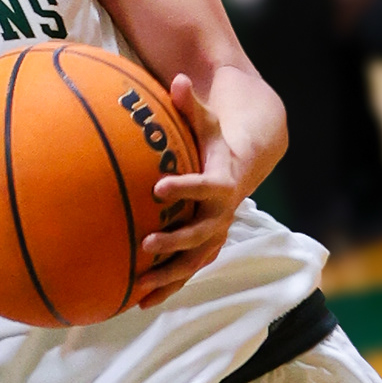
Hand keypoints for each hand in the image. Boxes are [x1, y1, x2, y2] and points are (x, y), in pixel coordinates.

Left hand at [135, 74, 251, 306]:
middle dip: (176, 240)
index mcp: (223, 182)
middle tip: (147, 243)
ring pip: (194, 261)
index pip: (208, 186)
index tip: (159, 187)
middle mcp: (222, 213)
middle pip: (202, 232)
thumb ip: (192, 104)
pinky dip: (166, 288)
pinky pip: (186, 272)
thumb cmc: (215, 138)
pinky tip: (139, 304)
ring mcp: (214, 233)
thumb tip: (179, 79)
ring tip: (138, 286)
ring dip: (168, 275)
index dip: (187, 187)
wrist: (242, 163)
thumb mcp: (207, 120)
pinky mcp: (204, 247)